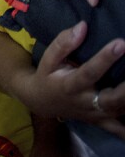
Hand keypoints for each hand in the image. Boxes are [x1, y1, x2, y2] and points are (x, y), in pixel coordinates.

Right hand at [27, 21, 124, 137]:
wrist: (41, 101)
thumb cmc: (47, 75)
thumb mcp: (48, 59)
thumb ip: (62, 44)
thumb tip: (82, 26)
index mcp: (69, 85)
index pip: (89, 72)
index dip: (105, 59)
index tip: (120, 43)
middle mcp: (84, 102)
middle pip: (110, 100)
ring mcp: (94, 114)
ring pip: (118, 113)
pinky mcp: (101, 121)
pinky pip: (118, 129)